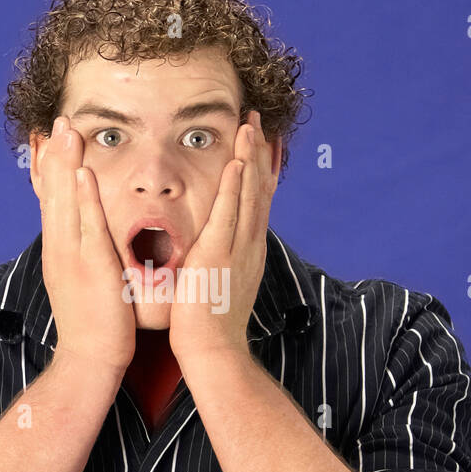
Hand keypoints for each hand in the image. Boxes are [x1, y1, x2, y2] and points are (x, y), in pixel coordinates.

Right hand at [36, 115, 135, 376]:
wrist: (89, 359)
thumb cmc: (94, 324)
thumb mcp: (84, 282)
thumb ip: (85, 256)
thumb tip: (89, 240)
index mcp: (60, 250)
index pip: (53, 201)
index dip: (53, 169)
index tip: (53, 139)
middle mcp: (60, 248)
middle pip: (55, 193)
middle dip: (57, 155)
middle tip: (58, 120)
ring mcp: (71, 256)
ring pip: (67, 202)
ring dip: (67, 164)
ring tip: (67, 131)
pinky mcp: (90, 267)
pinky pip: (86, 226)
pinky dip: (83, 198)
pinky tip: (84, 173)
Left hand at [168, 109, 277, 376]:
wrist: (213, 351)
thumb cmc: (210, 326)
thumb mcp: (221, 286)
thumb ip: (221, 264)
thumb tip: (217, 251)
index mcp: (248, 251)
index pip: (257, 202)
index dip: (259, 170)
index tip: (260, 143)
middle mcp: (249, 244)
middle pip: (259, 189)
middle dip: (259, 153)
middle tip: (258, 120)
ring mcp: (237, 248)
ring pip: (248, 193)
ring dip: (250, 156)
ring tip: (250, 125)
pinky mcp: (219, 254)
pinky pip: (229, 212)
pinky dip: (234, 185)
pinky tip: (237, 160)